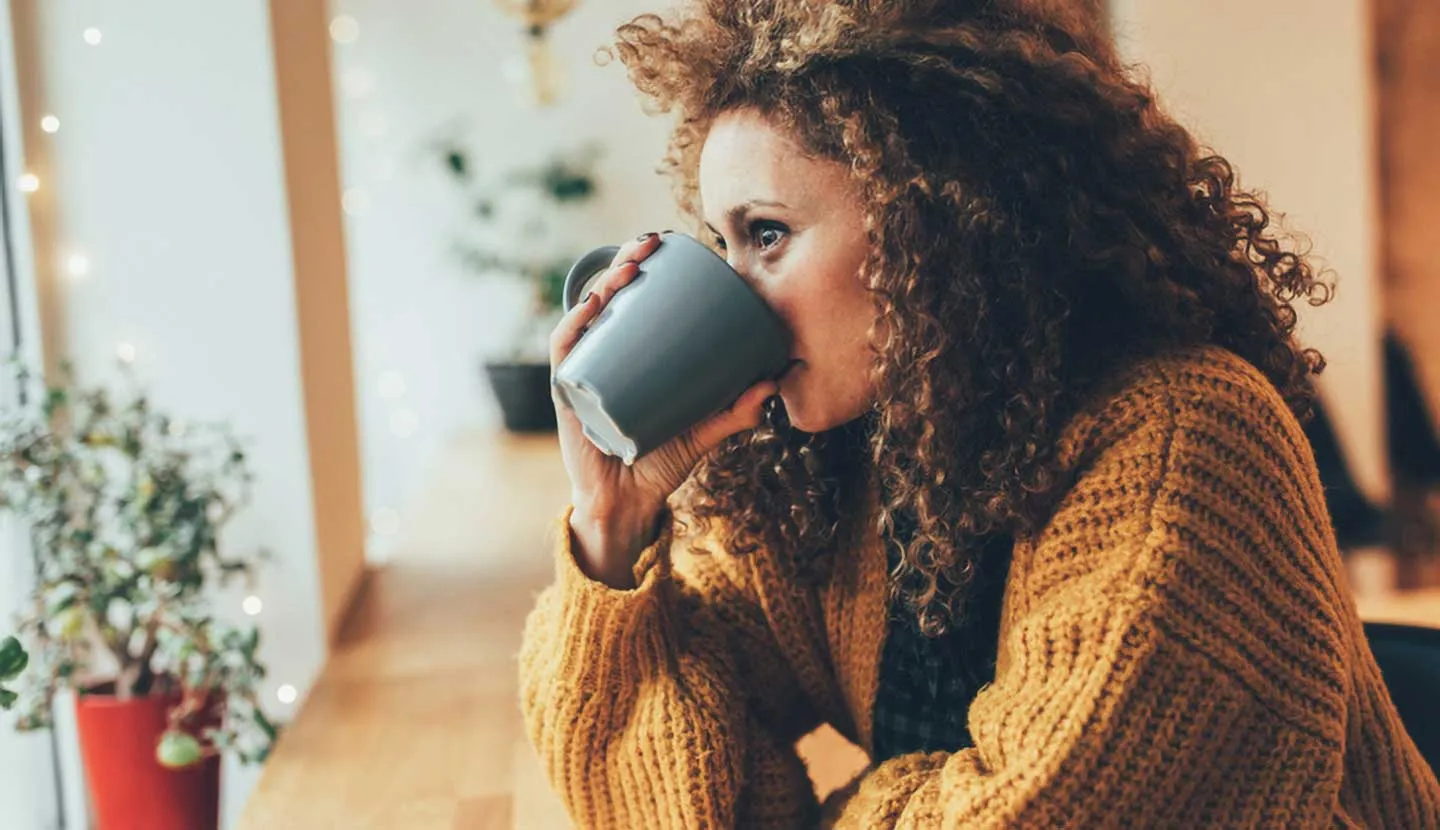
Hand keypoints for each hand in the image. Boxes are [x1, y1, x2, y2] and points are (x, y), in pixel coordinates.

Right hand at [549, 231, 778, 586]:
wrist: (628, 506)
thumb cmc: (661, 463)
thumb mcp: (705, 431)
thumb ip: (738, 410)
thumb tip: (778, 378)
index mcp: (630, 357)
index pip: (633, 302)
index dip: (644, 267)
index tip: (668, 244)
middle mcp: (602, 357)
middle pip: (609, 298)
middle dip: (626, 263)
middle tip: (651, 243)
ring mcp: (583, 373)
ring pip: (586, 316)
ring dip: (604, 284)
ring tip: (630, 267)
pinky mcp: (568, 395)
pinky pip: (566, 353)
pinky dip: (574, 325)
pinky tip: (592, 305)